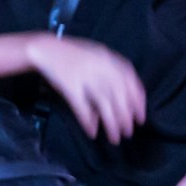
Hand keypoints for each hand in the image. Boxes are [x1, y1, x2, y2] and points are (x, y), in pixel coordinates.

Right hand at [27, 34, 144, 141]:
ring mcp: (83, 75)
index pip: (129, 79)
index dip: (137, 100)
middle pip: (117, 94)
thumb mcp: (95, 56)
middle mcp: (98, 65)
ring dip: (111, 122)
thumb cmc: (73, 54)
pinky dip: (87, 121)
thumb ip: (110, 74)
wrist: (44, 47)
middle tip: (128, 132)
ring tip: (115, 138)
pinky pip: (81, 106)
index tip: (140, 117)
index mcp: (106, 57)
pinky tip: (92, 132)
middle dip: (125, 116)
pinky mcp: (68, 85)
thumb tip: (122, 101)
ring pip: (103, 102)